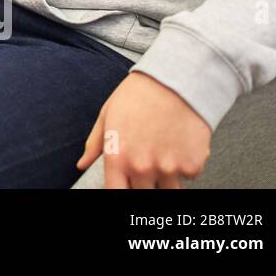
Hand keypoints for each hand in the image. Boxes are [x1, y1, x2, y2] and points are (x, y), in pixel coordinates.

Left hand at [77, 72, 211, 187]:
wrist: (175, 80)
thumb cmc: (138, 95)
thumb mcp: (107, 115)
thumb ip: (95, 144)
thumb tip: (82, 163)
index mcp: (118, 157)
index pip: (115, 193)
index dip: (119, 190)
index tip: (123, 185)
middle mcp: (143, 167)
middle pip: (143, 194)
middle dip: (142, 182)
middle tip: (145, 161)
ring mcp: (170, 169)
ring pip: (167, 189)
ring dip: (164, 176)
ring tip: (161, 150)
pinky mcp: (193, 165)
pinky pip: (187, 176)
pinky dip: (184, 166)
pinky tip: (177, 144)